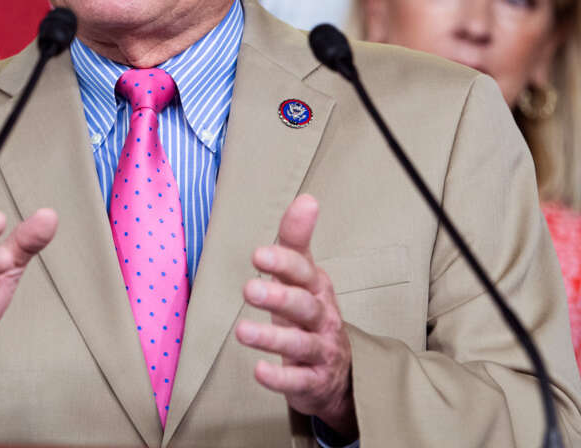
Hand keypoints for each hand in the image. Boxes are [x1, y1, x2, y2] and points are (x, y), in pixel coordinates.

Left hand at [234, 194, 356, 435]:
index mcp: (317, 289)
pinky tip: (259, 371)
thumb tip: (307, 199)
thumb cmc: (311, 314)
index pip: (303, 272)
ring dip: (271, 338)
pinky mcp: (313, 382)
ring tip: (241, 332)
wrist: (339, 373)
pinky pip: (299, 381)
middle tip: (248, 289)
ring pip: (299, 345)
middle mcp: (322, 318)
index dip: (283, 262)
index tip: (258, 254)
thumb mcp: (305, 277)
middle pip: (303, 306)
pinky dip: (280, 378)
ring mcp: (320, 351)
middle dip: (278, 297)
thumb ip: (297, 241)